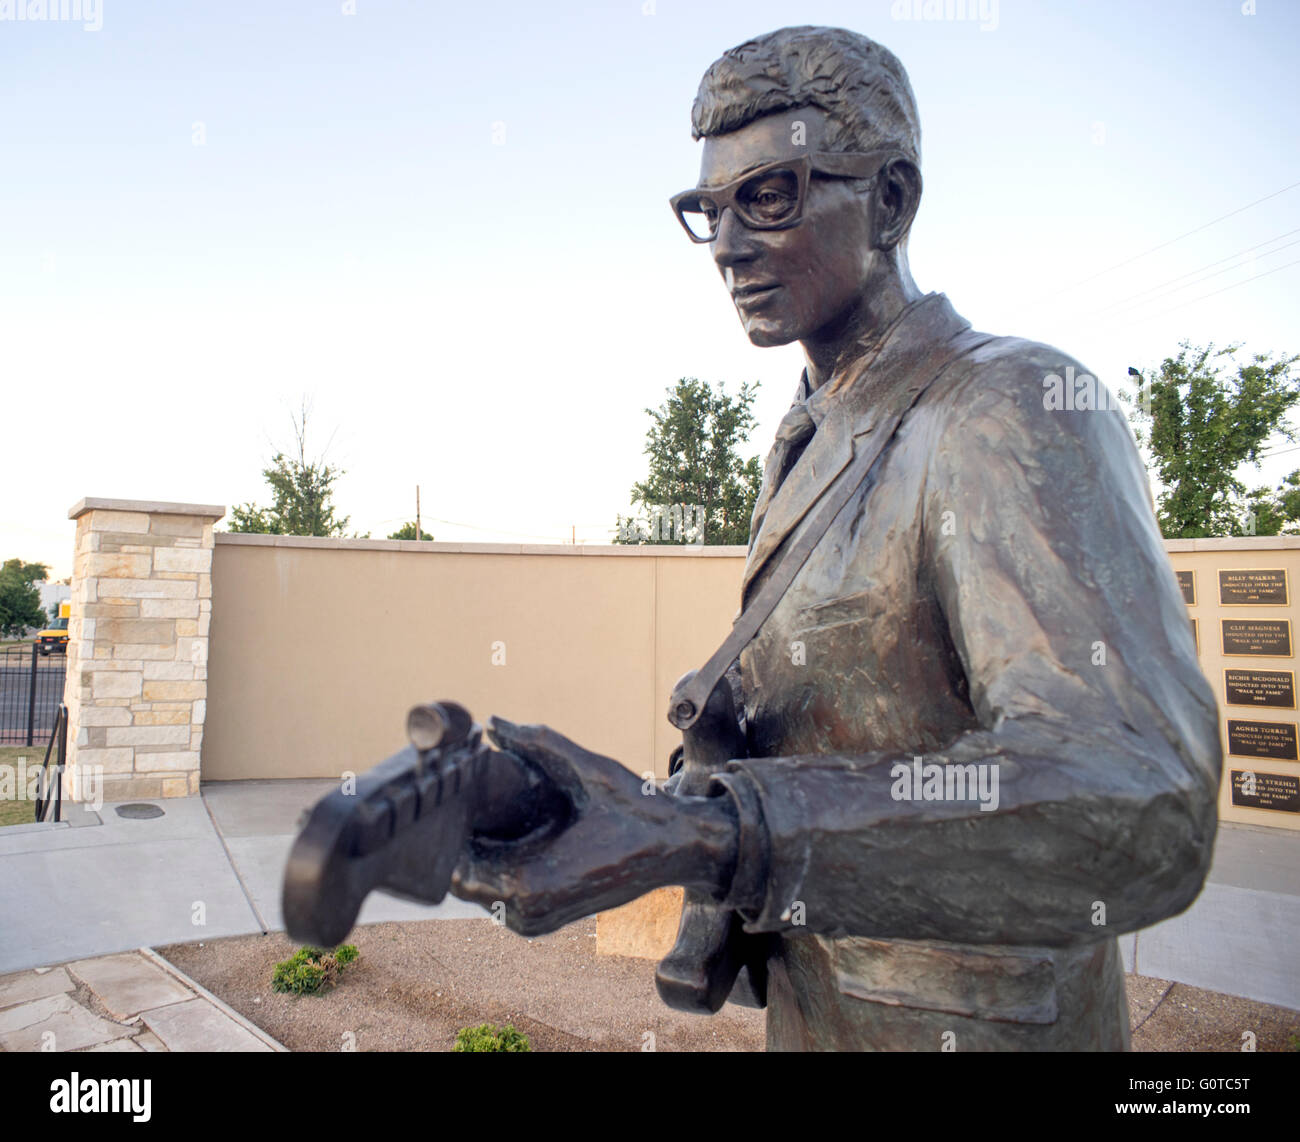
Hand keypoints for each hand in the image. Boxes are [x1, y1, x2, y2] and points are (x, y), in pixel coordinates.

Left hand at [450, 717, 738, 935]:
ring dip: (479, 848)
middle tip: (468, 792)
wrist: (678, 846)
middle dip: (462, 836)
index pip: (456, 869)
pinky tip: (511, 826)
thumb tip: (492, 722)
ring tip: (488, 805)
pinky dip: (497, 861)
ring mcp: (534, 921)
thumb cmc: (637, 812)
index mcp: (532, 886)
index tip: (451, 794)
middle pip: (463, 876)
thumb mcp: (587, 769)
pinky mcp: (542, 918)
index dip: (448, 830)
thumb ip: (537, 742)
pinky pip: (499, 892)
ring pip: (479, 885)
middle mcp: (528, 913)